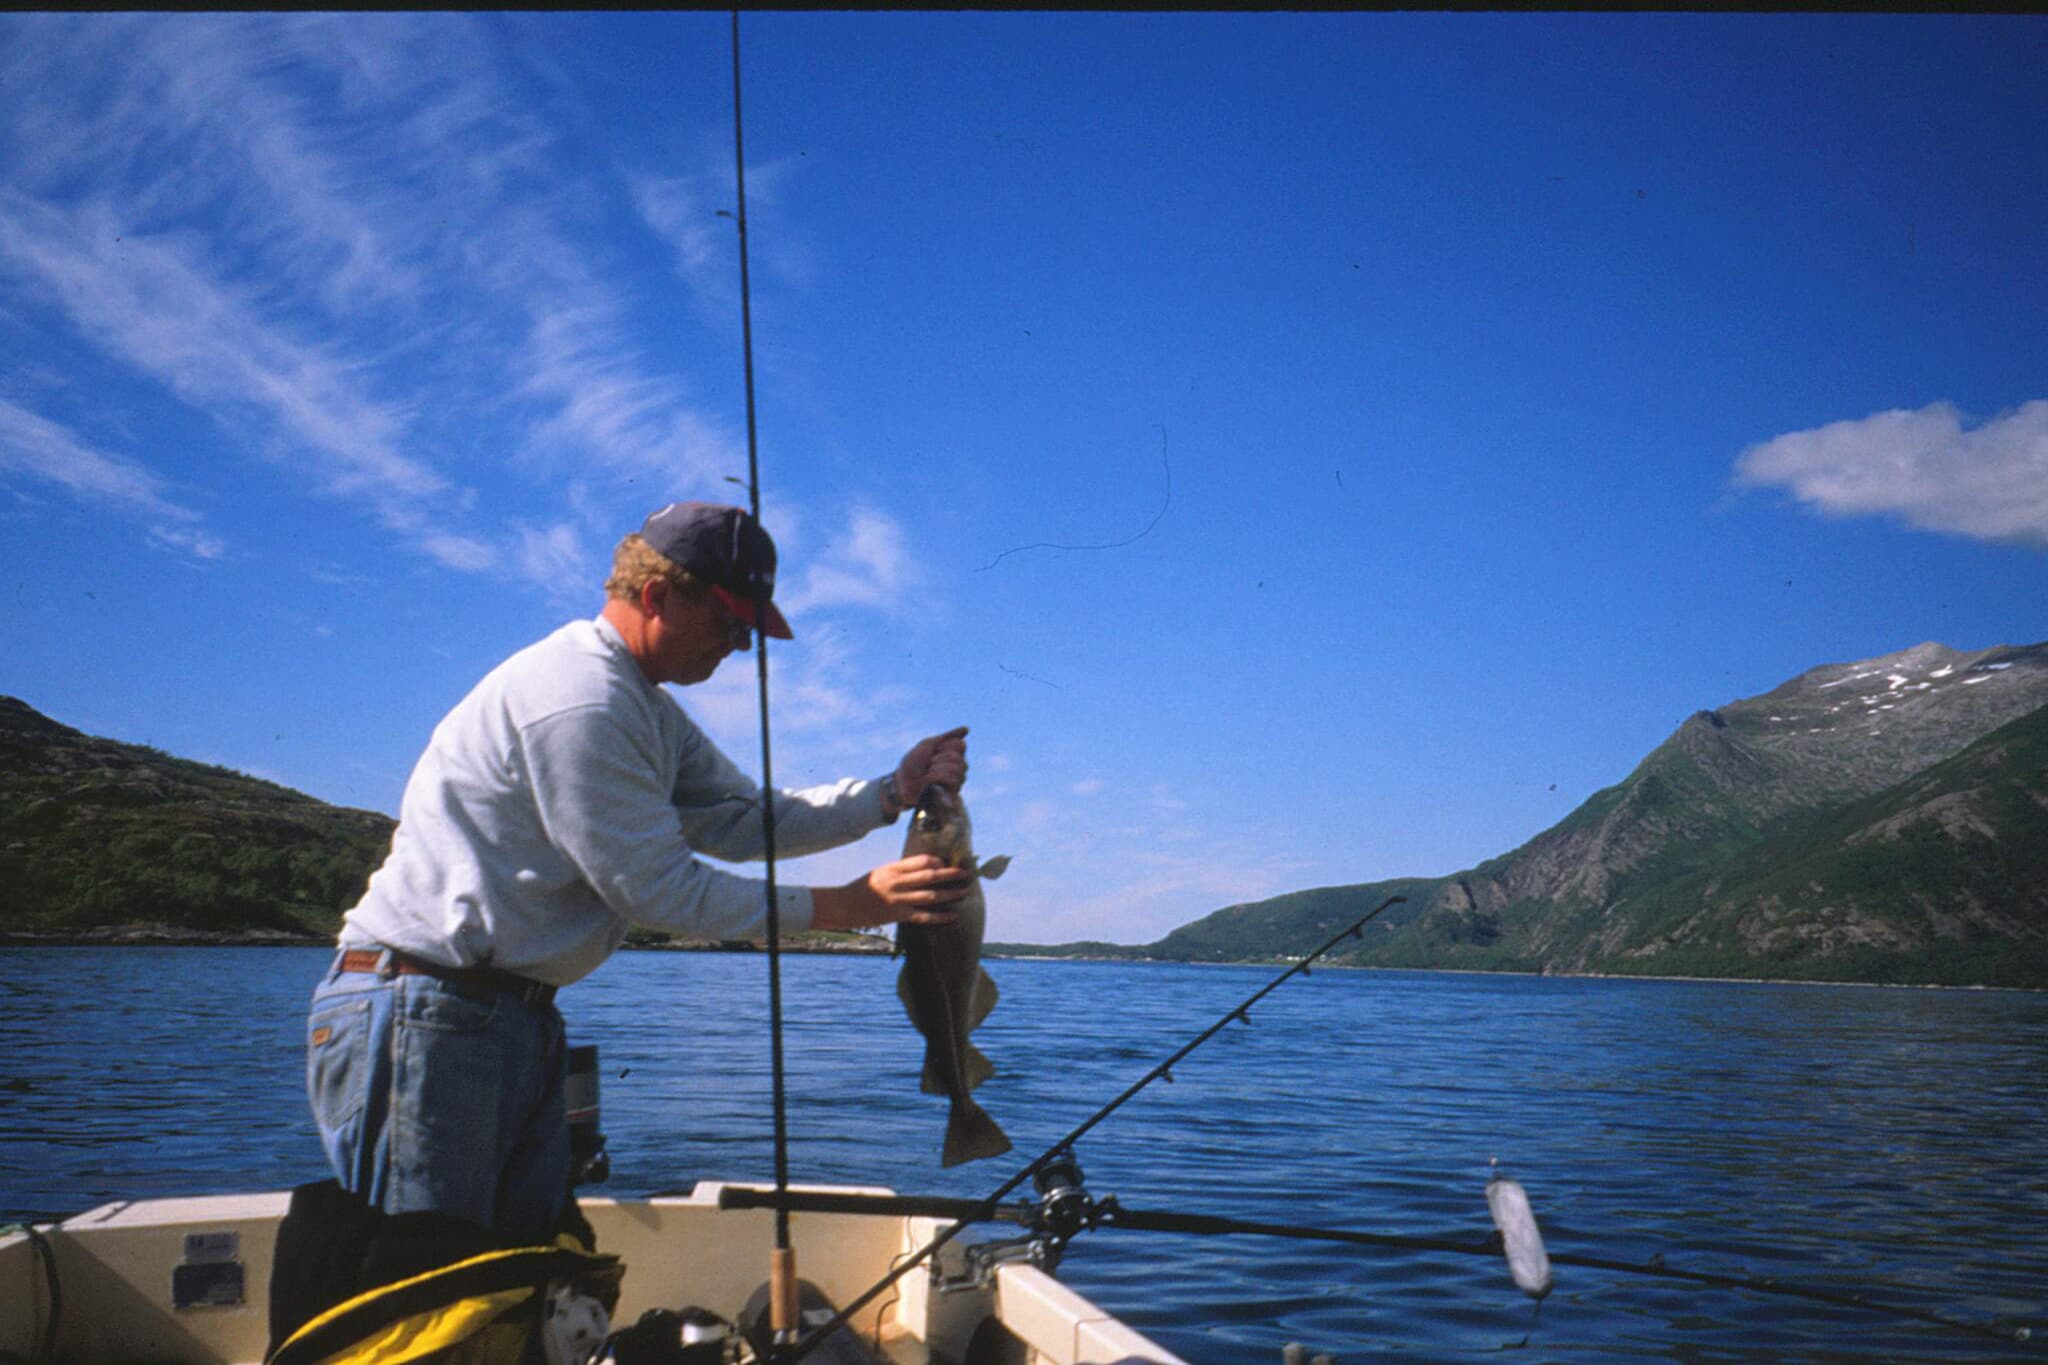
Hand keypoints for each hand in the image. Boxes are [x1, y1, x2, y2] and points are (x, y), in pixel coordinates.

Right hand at [810, 855, 968, 931]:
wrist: (844, 906)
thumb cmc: (863, 887)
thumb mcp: (881, 872)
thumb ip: (901, 870)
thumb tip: (924, 868)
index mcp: (893, 869)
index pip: (920, 861)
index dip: (937, 861)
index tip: (946, 863)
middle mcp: (897, 883)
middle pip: (930, 876)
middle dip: (950, 874)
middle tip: (966, 873)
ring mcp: (899, 900)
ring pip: (930, 896)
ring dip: (950, 894)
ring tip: (964, 892)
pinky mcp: (898, 916)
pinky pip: (924, 916)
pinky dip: (940, 916)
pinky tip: (953, 915)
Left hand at [894, 726, 968, 806]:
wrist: (901, 782)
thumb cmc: (913, 764)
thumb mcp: (928, 745)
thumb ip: (948, 737)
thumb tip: (966, 729)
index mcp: (954, 756)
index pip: (960, 745)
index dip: (943, 746)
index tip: (932, 752)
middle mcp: (958, 769)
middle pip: (958, 757)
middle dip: (939, 759)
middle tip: (928, 764)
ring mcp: (956, 783)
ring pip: (956, 769)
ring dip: (936, 769)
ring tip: (927, 774)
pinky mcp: (951, 795)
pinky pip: (953, 781)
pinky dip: (937, 777)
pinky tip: (928, 780)